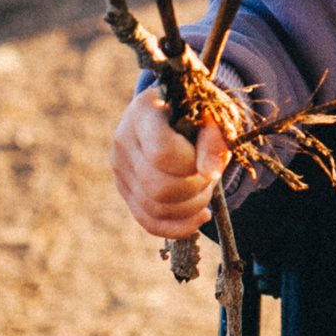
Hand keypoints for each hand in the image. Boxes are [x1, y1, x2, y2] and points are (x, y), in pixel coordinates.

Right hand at [110, 87, 228, 238]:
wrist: (179, 112)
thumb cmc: (199, 111)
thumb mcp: (214, 114)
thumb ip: (215, 139)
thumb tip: (211, 172)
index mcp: (144, 110)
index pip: (162, 151)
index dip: (192, 164)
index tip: (211, 161)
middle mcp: (124, 138)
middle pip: (158, 186)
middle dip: (195, 189)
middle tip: (211, 177)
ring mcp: (120, 167)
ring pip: (154, 208)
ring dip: (191, 206)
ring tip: (205, 188)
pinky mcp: (125, 190)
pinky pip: (149, 222)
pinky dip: (179, 226)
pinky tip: (201, 216)